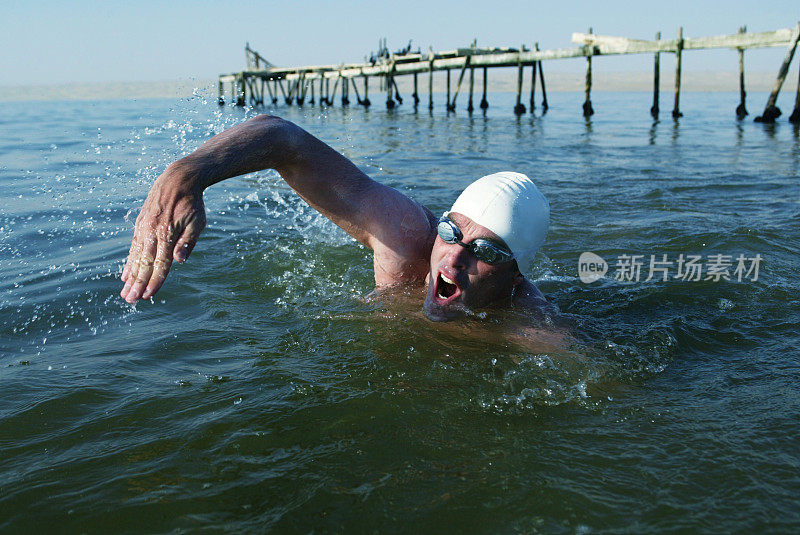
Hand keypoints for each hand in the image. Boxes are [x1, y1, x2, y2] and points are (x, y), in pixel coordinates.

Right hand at [120, 172, 205, 302]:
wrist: (178, 179)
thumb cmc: (192, 203)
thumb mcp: (197, 222)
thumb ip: (188, 242)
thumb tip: (179, 261)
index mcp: (167, 233)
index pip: (161, 263)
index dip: (155, 280)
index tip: (148, 296)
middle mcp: (152, 232)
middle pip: (144, 263)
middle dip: (137, 284)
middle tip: (130, 300)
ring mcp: (143, 228)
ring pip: (135, 256)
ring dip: (131, 276)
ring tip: (125, 292)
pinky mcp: (140, 224)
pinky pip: (133, 246)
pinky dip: (129, 261)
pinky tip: (126, 273)